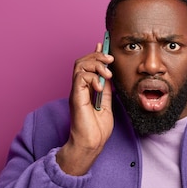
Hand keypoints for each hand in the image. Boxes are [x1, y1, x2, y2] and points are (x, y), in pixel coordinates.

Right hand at [56, 42, 114, 175]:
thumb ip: (106, 89)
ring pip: (80, 66)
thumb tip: (108, 75)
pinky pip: (80, 78)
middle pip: (82, 61)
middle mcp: (79, 88)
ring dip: (95, 65)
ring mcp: (76, 92)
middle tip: (110, 59)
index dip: (95, 52)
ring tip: (107, 74)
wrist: (91, 144)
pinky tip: (100, 86)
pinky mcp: (76, 98)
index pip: (87, 65)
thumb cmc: (97, 129)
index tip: (103, 43)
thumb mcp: (107, 104)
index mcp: (86, 89)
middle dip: (97, 55)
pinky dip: (92, 78)